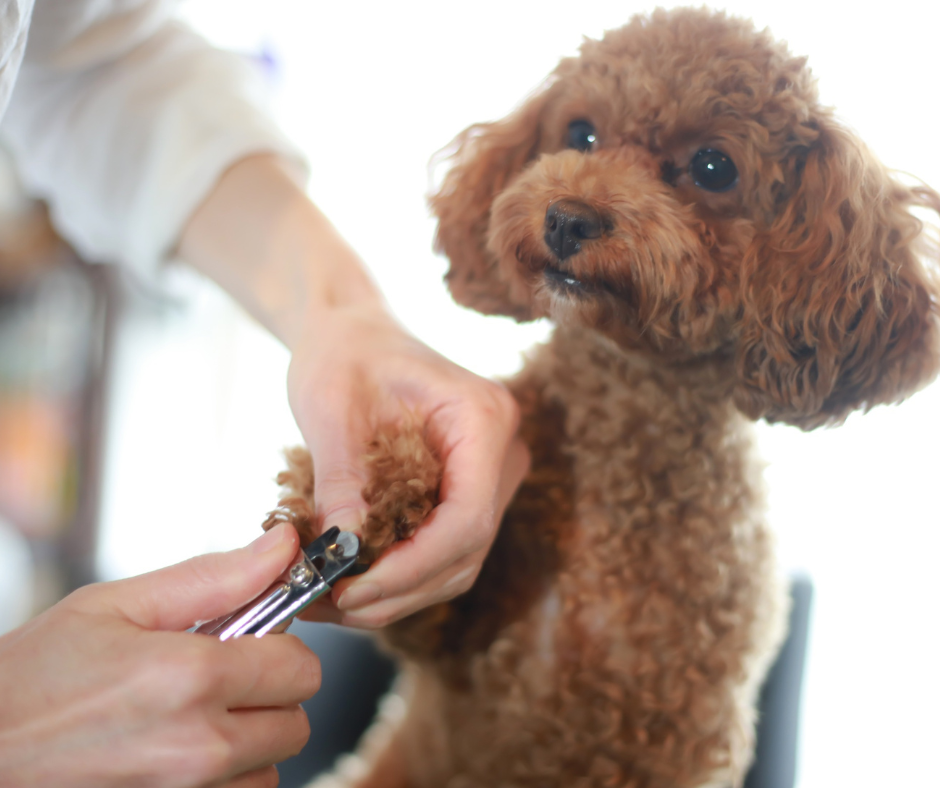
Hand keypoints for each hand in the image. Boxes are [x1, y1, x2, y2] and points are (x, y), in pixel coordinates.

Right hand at [0, 523, 317, 787]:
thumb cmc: (34, 679)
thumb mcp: (117, 606)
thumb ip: (214, 578)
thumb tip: (285, 546)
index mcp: (191, 679)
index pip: (301, 667)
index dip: (279, 647)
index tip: (248, 641)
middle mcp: (199, 750)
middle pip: (296, 723)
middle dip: (268, 695)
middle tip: (218, 680)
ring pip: (270, 768)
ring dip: (247, 743)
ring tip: (189, 719)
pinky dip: (222, 781)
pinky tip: (177, 754)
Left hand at [289, 305, 529, 627]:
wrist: (355, 331)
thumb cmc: (345, 351)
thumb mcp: (330, 407)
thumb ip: (340, 481)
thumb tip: (339, 553)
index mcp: (482, 417)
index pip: (467, 517)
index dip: (414, 567)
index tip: (354, 589)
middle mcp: (500, 450)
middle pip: (466, 550)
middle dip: (398, 589)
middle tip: (330, 603)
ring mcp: (489, 474)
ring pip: (457, 561)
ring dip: (397, 591)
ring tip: (330, 597)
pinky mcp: (467, 490)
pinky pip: (443, 549)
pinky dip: (399, 573)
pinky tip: (351, 579)